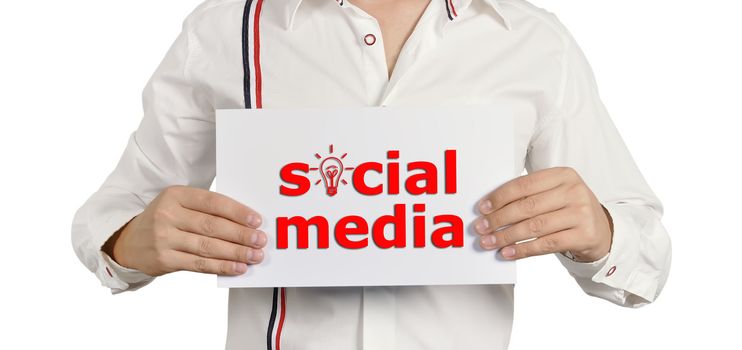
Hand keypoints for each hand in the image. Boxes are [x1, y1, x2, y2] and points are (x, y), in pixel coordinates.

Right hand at [102, 185, 267, 275]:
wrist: (130, 241)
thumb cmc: (164, 220)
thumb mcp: (179, 204)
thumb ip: (206, 209)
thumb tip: (245, 222)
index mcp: (176, 195)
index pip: (213, 202)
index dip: (237, 212)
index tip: (256, 220)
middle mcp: (168, 214)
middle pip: (212, 226)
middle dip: (241, 235)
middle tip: (260, 240)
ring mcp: (165, 238)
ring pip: (208, 247)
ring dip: (235, 253)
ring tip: (254, 256)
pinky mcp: (164, 259)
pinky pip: (199, 264)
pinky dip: (221, 266)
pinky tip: (237, 267)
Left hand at [473, 167, 612, 261]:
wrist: (601, 229)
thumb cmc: (568, 209)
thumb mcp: (554, 194)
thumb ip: (529, 196)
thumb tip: (490, 209)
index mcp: (563, 174)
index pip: (524, 184)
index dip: (500, 197)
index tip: (482, 208)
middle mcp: (574, 191)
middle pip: (527, 206)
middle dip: (499, 219)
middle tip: (481, 228)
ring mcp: (581, 213)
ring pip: (535, 227)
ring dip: (507, 236)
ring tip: (489, 242)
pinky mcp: (584, 235)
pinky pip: (546, 244)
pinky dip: (523, 250)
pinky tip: (507, 253)